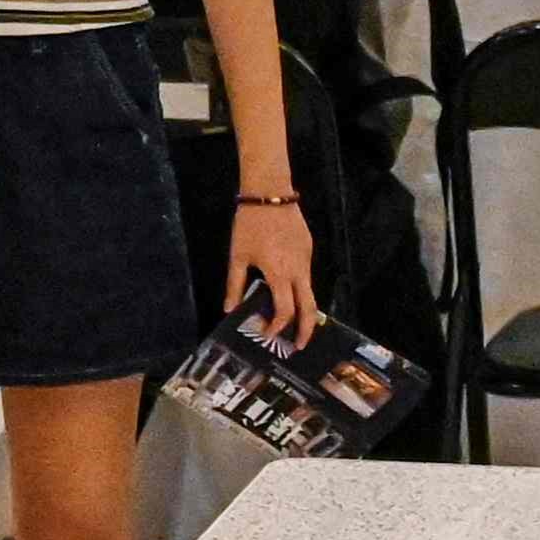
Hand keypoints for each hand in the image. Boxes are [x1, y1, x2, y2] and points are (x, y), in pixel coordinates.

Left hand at [223, 196, 319, 342]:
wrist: (270, 193)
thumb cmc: (249, 224)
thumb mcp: (237, 256)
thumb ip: (234, 284)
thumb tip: (229, 310)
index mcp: (279, 273)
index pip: (284, 309)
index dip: (278, 326)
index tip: (269, 335)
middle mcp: (298, 270)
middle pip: (309, 308)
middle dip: (306, 330)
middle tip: (299, 346)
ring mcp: (306, 259)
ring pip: (310, 292)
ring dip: (304, 311)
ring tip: (295, 325)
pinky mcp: (309, 249)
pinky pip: (307, 275)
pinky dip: (301, 289)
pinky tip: (289, 293)